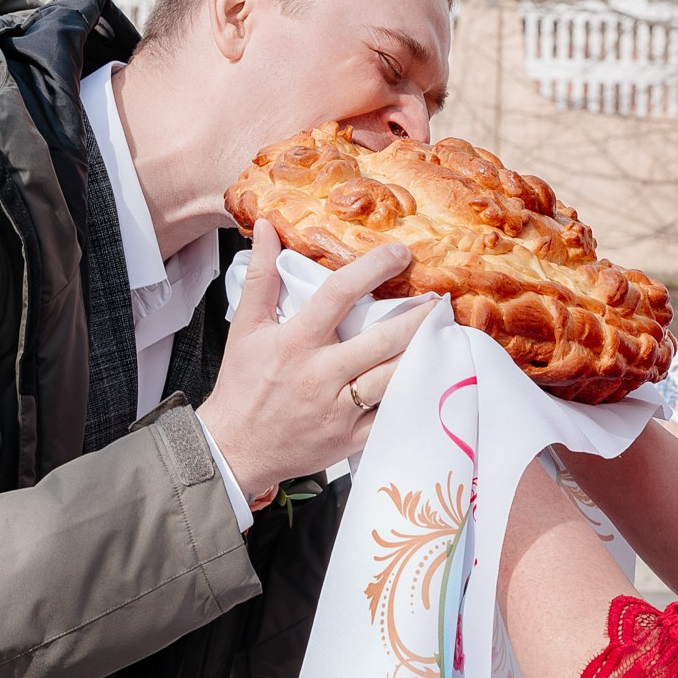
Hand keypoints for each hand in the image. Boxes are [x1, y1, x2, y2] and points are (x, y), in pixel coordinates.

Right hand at [197, 223, 435, 503]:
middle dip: (418, 318)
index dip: (373, 268)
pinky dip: (411, 397)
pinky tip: (429, 378)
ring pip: (392, 378)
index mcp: (295, 342)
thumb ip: (261, 275)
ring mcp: (338, 410)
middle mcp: (320, 375)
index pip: (339, 294)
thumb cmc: (242, 385)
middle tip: (441, 300)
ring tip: (443, 334)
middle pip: (382, 341)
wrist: (234, 449)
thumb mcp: (245, 327)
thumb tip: (268, 228)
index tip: (399, 252)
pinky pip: (390, 416)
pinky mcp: (349, 439)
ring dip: (422, 354)